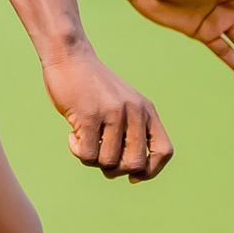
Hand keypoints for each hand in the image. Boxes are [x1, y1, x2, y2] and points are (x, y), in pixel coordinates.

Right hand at [42, 49, 169, 179]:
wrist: (69, 56)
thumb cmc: (92, 87)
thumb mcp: (121, 104)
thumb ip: (130, 132)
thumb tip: (130, 174)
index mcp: (146, 109)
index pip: (164, 151)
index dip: (151, 171)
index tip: (132, 176)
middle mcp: (134, 111)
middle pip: (134, 164)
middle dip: (115, 170)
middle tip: (100, 155)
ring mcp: (113, 113)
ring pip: (108, 162)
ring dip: (92, 159)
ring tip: (83, 139)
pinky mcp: (89, 115)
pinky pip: (87, 155)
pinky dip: (77, 150)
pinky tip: (71, 134)